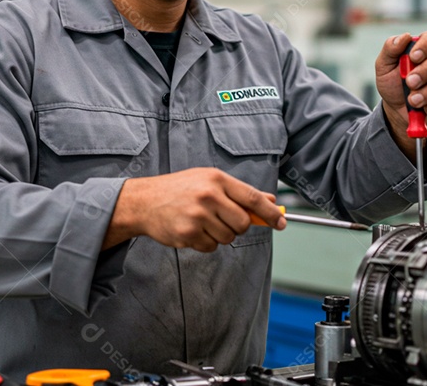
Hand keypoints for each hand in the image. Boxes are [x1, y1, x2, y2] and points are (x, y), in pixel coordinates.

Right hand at [103, 168, 284, 251]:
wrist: (144, 201)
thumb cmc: (180, 189)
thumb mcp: (209, 181)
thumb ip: (239, 192)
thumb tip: (270, 202)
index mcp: (216, 179)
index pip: (252, 197)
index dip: (270, 213)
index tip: (282, 222)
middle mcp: (208, 196)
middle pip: (243, 223)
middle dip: (238, 226)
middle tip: (224, 220)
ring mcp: (197, 216)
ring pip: (228, 237)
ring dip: (220, 235)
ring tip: (202, 222)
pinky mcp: (187, 234)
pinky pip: (211, 247)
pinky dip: (205, 243)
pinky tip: (192, 230)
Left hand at [374, 32, 426, 153]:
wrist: (396, 109)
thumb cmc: (392, 84)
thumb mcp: (384, 66)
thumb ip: (390, 49)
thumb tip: (405, 37)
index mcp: (424, 48)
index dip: (426, 45)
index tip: (413, 57)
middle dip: (426, 71)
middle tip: (410, 84)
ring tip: (414, 101)